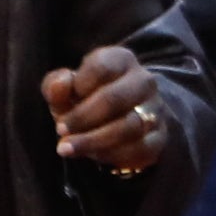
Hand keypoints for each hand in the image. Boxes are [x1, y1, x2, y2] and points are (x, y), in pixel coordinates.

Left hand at [42, 47, 164, 174]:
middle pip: (115, 98)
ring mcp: (155, 109)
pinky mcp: (159, 138)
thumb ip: (57, 85)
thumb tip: (61, 84)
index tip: (62, 103)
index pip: (101, 68)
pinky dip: (110, 156)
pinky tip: (92, 155)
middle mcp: (144, 81)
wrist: (123, 119)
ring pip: (129, 127)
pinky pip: (138, 150)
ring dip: (93, 140)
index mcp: (121, 59)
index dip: (78, 87)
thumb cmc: (88, 98)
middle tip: (60, 130)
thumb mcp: (67, 89)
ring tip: (67, 148)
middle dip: (82, 118)